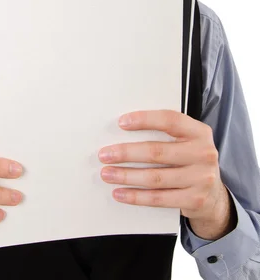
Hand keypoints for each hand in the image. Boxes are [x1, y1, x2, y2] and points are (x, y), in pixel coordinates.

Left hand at [98, 110, 234, 238]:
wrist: (214, 196)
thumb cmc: (189, 160)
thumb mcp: (186, 141)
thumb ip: (164, 133)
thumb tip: (123, 129)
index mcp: (199, 132)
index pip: (170, 120)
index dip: (145, 119)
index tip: (121, 123)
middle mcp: (204, 153)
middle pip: (157, 152)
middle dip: (126, 153)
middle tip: (105, 154)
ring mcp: (202, 178)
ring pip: (155, 177)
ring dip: (126, 176)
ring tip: (107, 173)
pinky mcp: (195, 200)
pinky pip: (159, 198)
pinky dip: (136, 196)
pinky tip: (120, 193)